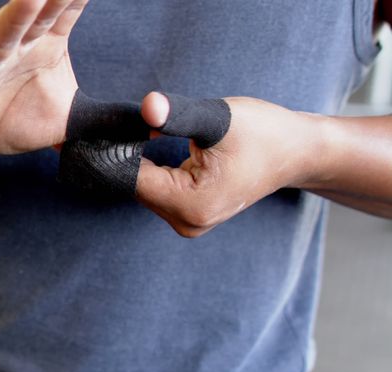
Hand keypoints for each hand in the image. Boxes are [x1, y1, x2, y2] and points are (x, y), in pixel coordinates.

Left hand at [135, 93, 319, 237]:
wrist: (298, 152)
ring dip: (142, 160)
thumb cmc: (264, 133)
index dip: (119, 150)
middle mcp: (187, 222)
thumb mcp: (219, 118)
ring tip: (151, 132)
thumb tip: (148, 106)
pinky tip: (156, 146)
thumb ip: (179, 114)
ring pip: (145, 187)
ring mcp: (189, 222)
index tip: (116, 125)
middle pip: (136, 186)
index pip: (132, 179)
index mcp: (191, 206)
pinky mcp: (190, 215)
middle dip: (131, 155)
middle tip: (133, 122)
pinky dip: (153, 168)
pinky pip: (157, 190)